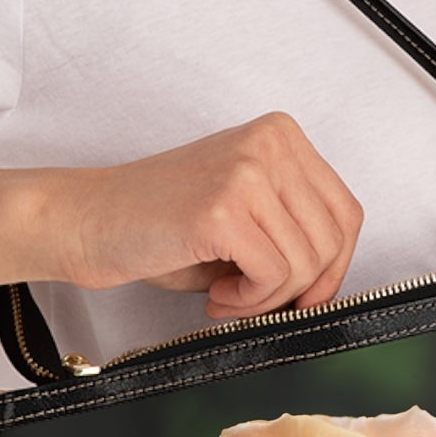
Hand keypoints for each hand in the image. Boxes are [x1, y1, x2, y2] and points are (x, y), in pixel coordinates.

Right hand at [56, 111, 363, 318]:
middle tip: (255, 301)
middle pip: (332, 241)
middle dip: (300, 289)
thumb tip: (331, 285)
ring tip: (228, 296)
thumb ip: (293, 232)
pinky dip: (249, 301)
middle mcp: (271, 143)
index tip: (303, 295)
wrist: (89, 220)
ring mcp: (248, 171)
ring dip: (268, 299)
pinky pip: (273, 276)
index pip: (346, 213)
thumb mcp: (246, 214)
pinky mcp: (224, 208)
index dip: (332, 268)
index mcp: (281, 136)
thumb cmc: (160, 223)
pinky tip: (215, 294)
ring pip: (305, 263)